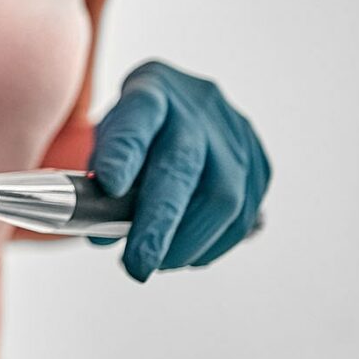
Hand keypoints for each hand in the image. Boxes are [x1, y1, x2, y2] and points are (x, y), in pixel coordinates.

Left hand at [89, 61, 270, 281]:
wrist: (183, 103)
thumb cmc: (139, 130)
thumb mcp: (108, 139)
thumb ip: (101, 181)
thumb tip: (103, 233)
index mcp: (150, 92)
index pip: (138, 117)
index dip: (124, 151)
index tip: (109, 184)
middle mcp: (196, 107)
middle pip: (183, 166)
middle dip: (160, 224)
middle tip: (138, 266)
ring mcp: (233, 133)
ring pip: (225, 197)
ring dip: (190, 243)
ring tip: (161, 261)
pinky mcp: (257, 159)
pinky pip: (246, 213)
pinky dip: (216, 243)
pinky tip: (192, 252)